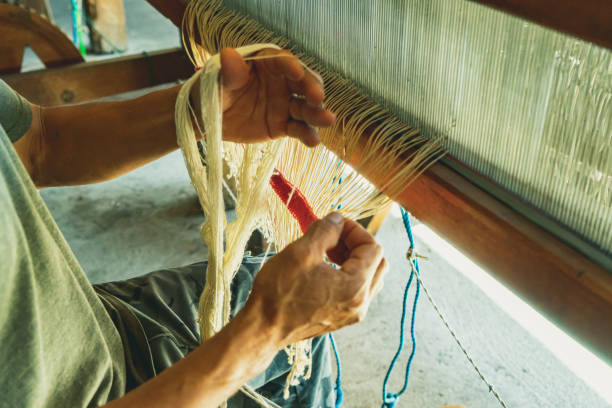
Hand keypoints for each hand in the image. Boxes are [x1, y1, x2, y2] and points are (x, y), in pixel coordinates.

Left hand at [217, 48, 335, 146]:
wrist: (208, 117)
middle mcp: (282, 82)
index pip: (282, 62)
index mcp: (267, 64)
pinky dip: (307, 135)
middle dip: (312, 89)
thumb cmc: (213, 90)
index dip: (290, 66)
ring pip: (305, 108)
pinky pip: (298, 129)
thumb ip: (229, 72)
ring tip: (328, 120)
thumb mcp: (217, 81)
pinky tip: (313, 141)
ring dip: (317, 114)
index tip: (296, 71)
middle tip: (318, 98)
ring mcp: (284, 104)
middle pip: (303, 83)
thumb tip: (229, 54)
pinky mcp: (283, 125)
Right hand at [245, 212, 387, 344]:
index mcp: (355, 287)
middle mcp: (360, 303)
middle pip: (377, 263)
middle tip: (333, 237)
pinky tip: (323, 269)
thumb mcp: (301, 252)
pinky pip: (357, 291)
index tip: (335, 224)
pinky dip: (347, 275)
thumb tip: (337, 219)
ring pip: (368, 278)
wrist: (262, 329)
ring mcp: (352, 314)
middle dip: (357, 244)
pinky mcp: (341, 319)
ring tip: (327, 252)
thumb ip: (326, 230)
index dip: (356, 230)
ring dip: (353, 259)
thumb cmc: (279, 293)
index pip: (373, 248)